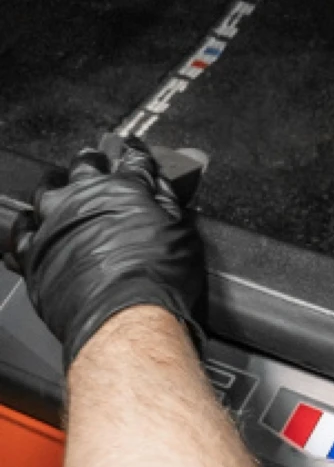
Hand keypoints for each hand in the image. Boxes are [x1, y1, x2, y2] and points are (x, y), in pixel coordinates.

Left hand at [10, 138, 204, 367]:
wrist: (122, 317)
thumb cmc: (156, 278)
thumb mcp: (181, 233)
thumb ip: (168, 201)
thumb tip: (165, 181)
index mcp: (123, 189)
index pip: (132, 160)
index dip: (135, 152)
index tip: (134, 149)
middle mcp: (83, 198)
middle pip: (84, 167)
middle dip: (92, 160)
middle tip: (95, 159)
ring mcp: (53, 223)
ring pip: (45, 191)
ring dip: (54, 185)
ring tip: (59, 186)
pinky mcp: (32, 253)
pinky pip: (19, 233)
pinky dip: (25, 227)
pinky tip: (30, 226)